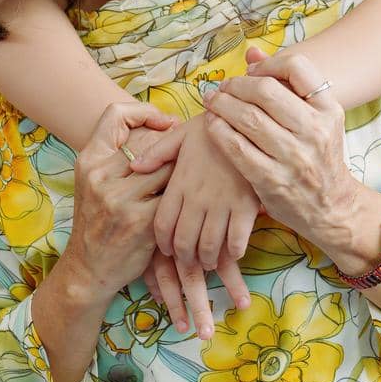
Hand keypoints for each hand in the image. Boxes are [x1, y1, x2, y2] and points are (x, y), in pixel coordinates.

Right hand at [49, 101, 176, 299]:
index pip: (115, 115)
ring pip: (168, 169)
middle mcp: (101, 176)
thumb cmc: (99, 221)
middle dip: (174, 151)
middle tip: (193, 155)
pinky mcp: (142, 221)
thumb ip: (120, 155)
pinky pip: (174, 197)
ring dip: (182, 175)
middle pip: (152, 143)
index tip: (166, 124)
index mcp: (89, 161)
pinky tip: (190, 204)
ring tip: (195, 180)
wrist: (88, 270)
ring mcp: (120, 199)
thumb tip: (168, 125)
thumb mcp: (96, 182)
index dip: (144, 113)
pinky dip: (184, 200)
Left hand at [143, 115, 260, 339]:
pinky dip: (232, 253)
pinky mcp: (246, 206)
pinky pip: (236, 241)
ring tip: (208, 262)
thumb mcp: (180, 135)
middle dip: (184, 259)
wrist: (246, 119)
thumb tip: (134, 167)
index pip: (163, 224)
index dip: (163, 243)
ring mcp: (222, 204)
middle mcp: (197, 198)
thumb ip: (156, 153)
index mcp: (179, 183)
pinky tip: (232, 252)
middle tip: (188, 262)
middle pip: (184, 242)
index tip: (167, 249)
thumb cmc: (212, 127)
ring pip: (209, 247)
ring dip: (207, 260)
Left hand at [202, 46, 356, 241]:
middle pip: (266, 91)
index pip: (297, 67)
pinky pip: (236, 148)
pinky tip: (212, 125)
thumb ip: (286, 85)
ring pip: (248, 118)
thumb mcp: (317, 119)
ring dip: (222, 105)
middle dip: (236, 85)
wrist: (332, 208)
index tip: (251, 71)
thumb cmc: (319, 157)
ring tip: (212, 103)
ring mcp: (294, 158)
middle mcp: (314, 131)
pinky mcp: (272, 180)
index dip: (267, 63)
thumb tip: (251, 52)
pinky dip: (219, 132)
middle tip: (222, 88)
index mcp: (328, 110)